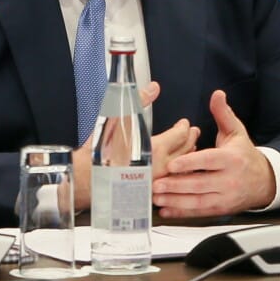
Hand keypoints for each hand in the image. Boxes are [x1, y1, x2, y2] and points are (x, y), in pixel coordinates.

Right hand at [72, 82, 192, 209]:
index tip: (184, 123)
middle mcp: (160, 166)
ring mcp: (157, 181)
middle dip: (190, 139)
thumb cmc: (100, 151)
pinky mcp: (150, 192)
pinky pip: (171, 182)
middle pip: (185, 150)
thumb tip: (154, 88)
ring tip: (188, 150)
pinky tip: (175, 171)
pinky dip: (176, 173)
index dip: (184, 127)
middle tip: (193, 134)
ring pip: (180, 168)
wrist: (87, 179)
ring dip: (187, 156)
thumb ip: (139, 101)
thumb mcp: (118, 119)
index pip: (180, 134)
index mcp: (156, 147)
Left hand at [151, 90, 274, 218]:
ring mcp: (224, 197)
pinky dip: (182, 213)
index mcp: (231, 159)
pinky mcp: (220, 209)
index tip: (172, 164)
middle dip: (177, 185)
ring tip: (157, 197)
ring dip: (176, 201)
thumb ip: (223, 114)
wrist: (263, 181)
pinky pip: (199, 213)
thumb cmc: (244, 155)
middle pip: (200, 184)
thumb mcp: (236, 132)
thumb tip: (217, 95)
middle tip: (156, 183)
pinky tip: (167, 210)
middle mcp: (229, 180)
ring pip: (198, 201)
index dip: (190, 163)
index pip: (209, 161)